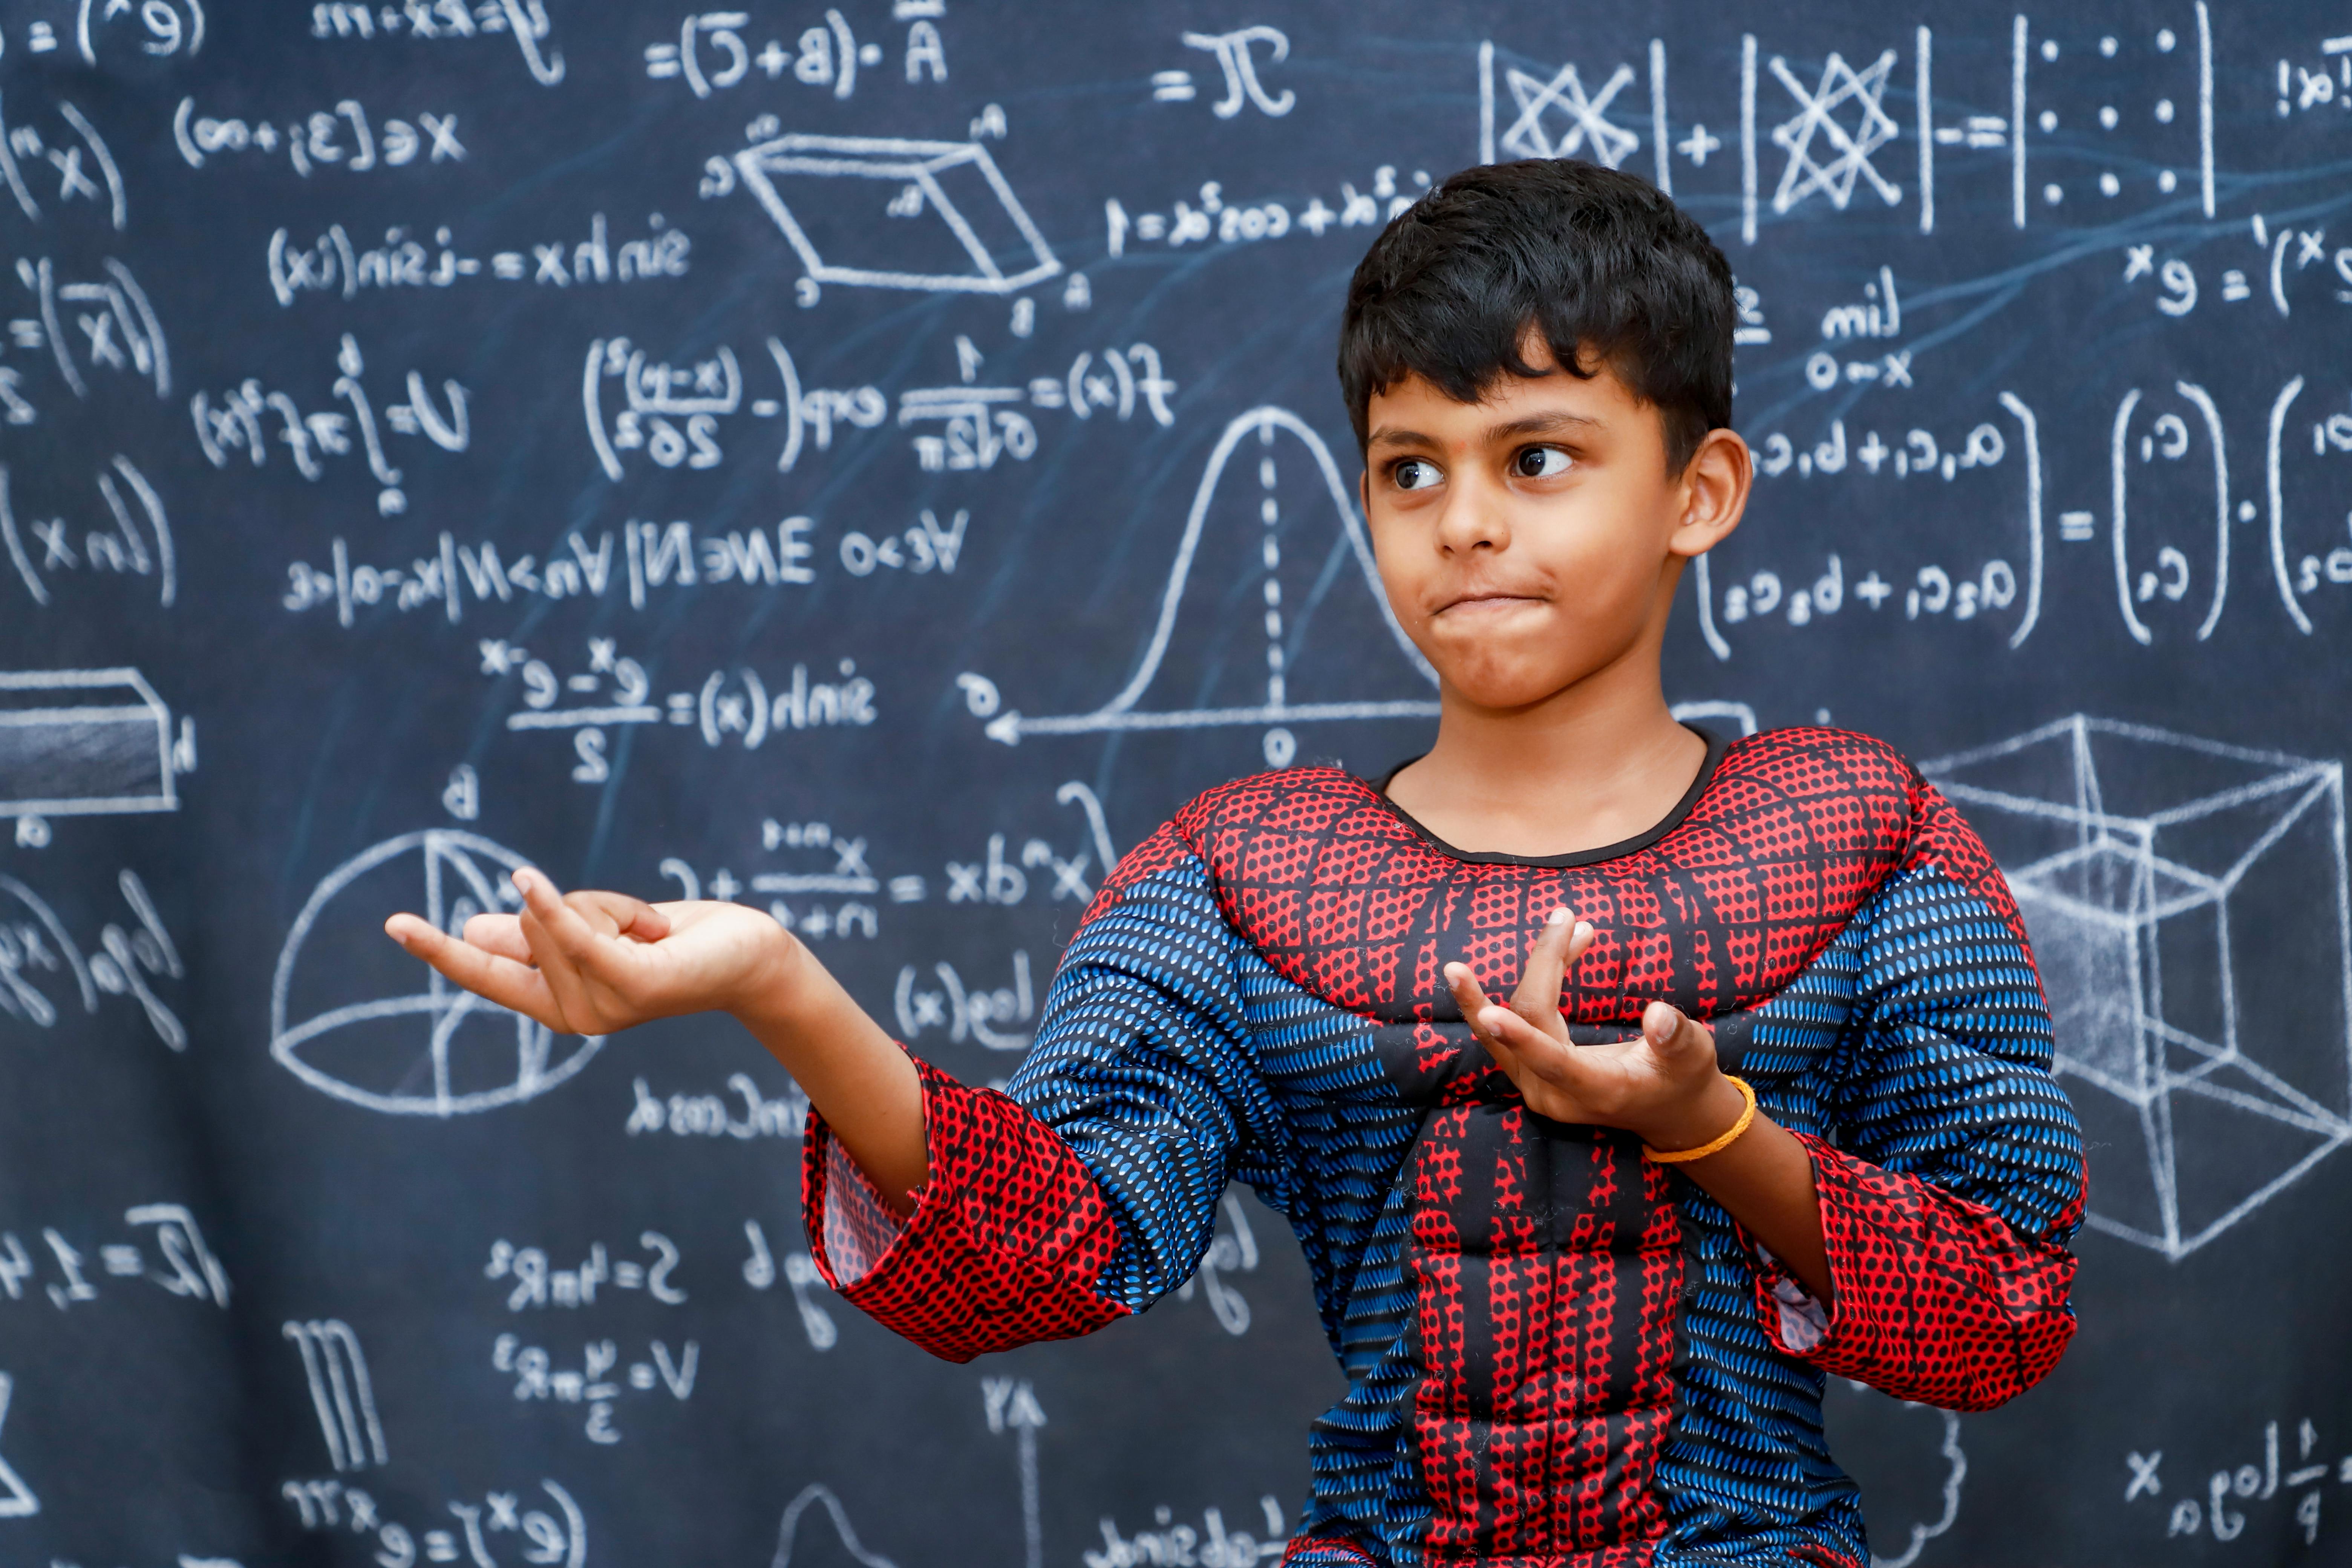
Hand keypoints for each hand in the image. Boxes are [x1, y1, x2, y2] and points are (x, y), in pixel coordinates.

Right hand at [384, 867, 791, 1035]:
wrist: (747, 955)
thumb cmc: (673, 943)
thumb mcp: (597, 934)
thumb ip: (538, 938)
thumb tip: (471, 931)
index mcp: (557, 1005)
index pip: (485, 974)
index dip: (439, 950)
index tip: (393, 922)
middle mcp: (573, 1016)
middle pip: (531, 921)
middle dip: (583, 903)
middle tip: (640, 925)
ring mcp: (601, 1007)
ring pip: (561, 916)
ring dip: (613, 904)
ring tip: (657, 930)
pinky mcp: (632, 985)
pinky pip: (578, 938)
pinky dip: (553, 908)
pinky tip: (526, 883)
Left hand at [1442, 908, 1745, 1151]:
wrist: (1667, 1111)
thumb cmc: (1681, 1079)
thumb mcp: (1692, 1057)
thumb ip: (1676, 1038)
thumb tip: (1659, 1015)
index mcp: (1596, 1091)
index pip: (1551, 1060)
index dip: (1521, 1035)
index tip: (1490, 1011)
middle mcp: (1554, 1094)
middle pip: (1528, 1024)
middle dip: (1543, 966)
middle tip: (1563, 917)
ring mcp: (1536, 1085)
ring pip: (1501, 1029)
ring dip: (1509, 980)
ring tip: (1489, 952)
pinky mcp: (1529, 1072)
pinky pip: (1514, 1025)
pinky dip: (1533, 985)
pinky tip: (1559, 949)